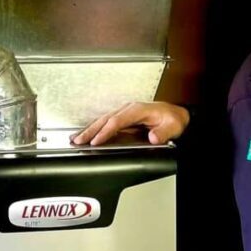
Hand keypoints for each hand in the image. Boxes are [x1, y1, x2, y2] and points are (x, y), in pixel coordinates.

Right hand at [71, 102, 189, 146]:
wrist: (176, 115)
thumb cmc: (172, 119)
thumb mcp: (172, 127)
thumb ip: (163, 133)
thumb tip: (153, 137)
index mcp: (138, 110)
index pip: (117, 120)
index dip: (106, 131)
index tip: (96, 141)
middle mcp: (129, 109)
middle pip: (106, 119)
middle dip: (91, 130)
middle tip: (78, 141)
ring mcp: (125, 113)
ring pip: (103, 120)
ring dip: (89, 129)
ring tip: (75, 139)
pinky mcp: (123, 118)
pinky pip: (106, 123)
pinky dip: (94, 129)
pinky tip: (86, 134)